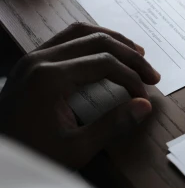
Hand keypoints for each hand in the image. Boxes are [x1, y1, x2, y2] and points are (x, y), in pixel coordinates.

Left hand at [0, 23, 160, 168]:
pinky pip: (65, 38)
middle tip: (152, 74)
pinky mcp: (30, 61)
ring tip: (137, 53)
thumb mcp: (75, 150)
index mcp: (50, 78)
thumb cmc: (32, 156)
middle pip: (97, 41)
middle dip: (129, 56)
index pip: (104, 63)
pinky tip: (105, 52)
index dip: (131, 78)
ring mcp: (32, 57)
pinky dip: (91, 40)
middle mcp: (40, 59)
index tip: (145, 97)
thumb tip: (144, 106)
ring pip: (81, 32)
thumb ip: (112, 125)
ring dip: (112, 40)